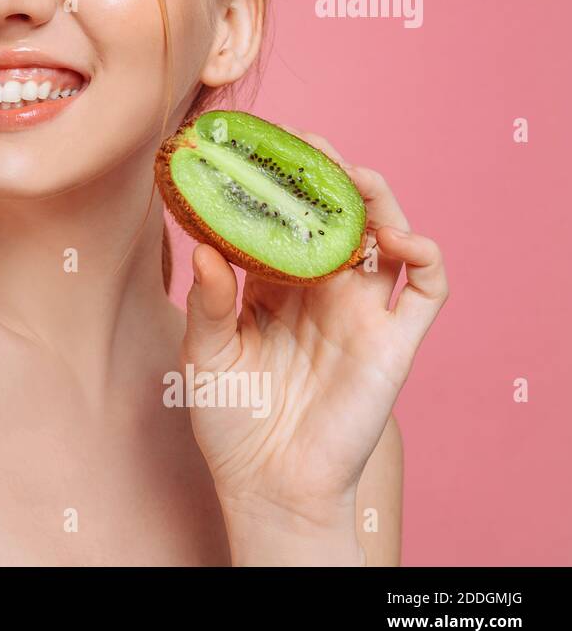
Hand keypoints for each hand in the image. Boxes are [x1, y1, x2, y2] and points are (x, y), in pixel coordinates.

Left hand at [179, 126, 448, 554]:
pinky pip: (426, 290)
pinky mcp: (394, 341)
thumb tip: (205, 248)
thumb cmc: (230, 418)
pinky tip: (398, 239)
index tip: (258, 149)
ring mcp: (362, 312)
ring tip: (355, 178)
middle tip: (311, 147)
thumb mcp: (205, 354)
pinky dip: (424, 255)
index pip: (282, 221)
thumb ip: (208, 302)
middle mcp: (321, 290)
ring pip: (384, 238)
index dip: (277, 186)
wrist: (268, 483)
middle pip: (337, 218)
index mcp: (273, 286)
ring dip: (377, 201)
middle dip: (329, 179)